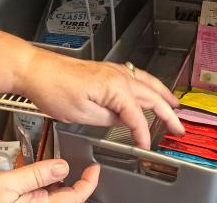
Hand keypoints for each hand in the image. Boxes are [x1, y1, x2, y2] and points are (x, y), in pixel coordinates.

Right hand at [0, 159, 98, 202]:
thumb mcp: (5, 183)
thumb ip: (36, 174)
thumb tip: (62, 166)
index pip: (76, 197)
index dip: (89, 181)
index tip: (94, 169)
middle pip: (64, 198)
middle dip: (70, 181)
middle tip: (72, 163)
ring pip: (49, 199)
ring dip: (53, 184)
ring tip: (49, 168)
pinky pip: (35, 202)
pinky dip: (39, 190)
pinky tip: (30, 181)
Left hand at [21, 48, 183, 148]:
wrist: (37, 70)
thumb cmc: (54, 88)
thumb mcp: (82, 114)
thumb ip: (108, 119)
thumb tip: (124, 121)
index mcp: (115, 87)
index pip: (138, 116)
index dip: (144, 133)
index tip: (147, 146)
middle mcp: (118, 76)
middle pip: (151, 96)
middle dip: (168, 113)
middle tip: (179, 127)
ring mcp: (113, 70)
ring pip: (147, 82)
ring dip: (162, 94)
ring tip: (174, 105)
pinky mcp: (106, 70)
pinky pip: (136, 76)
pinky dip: (148, 84)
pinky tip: (148, 88)